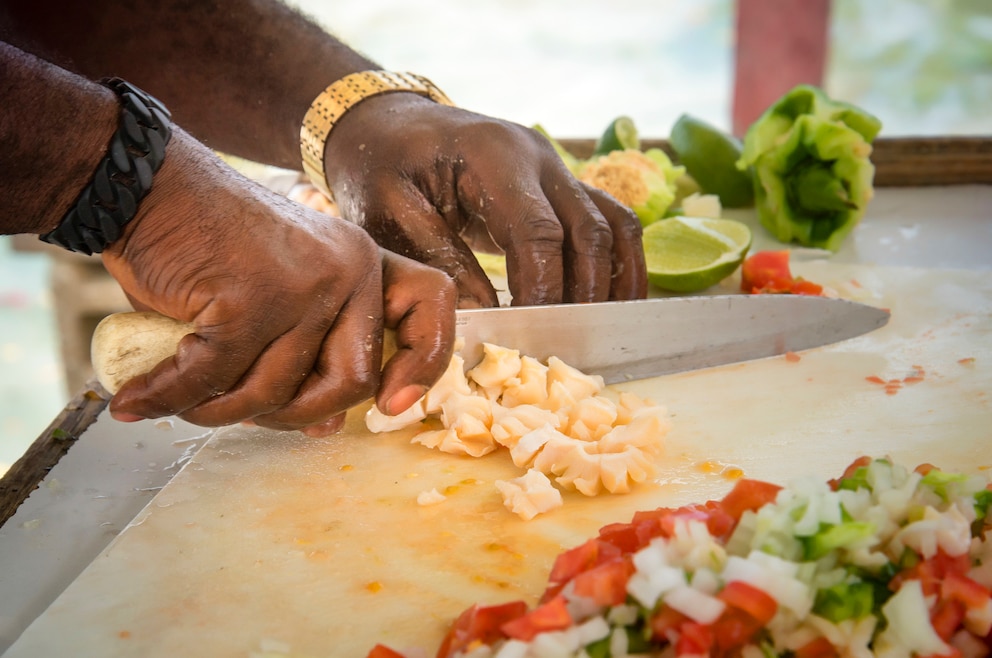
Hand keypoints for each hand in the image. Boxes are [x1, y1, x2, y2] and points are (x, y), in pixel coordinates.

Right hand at [101, 128, 456, 435]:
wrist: (143, 183)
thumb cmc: (204, 242)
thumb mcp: (276, 293)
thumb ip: (309, 351)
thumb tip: (331, 424)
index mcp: (361, 261)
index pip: (432, 304)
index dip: (425, 362)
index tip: (393, 405)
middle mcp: (347, 268)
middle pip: (354, 380)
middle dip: (297, 415)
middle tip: (246, 411)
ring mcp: (304, 284)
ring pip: (278, 391)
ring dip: (220, 412)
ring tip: (181, 401)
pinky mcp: (253, 300)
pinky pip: (215, 379)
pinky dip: (171, 397)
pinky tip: (139, 399)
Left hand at [323, 93, 647, 306]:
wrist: (386, 123)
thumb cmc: (378, 165)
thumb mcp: (388, 212)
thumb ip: (438, 258)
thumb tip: (483, 314)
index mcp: (493, 156)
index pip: (539, 232)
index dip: (544, 289)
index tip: (533, 334)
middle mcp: (537, 156)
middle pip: (588, 230)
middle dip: (585, 294)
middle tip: (570, 345)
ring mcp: (555, 167)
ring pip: (613, 225)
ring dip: (615, 281)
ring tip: (604, 332)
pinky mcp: (560, 183)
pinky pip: (610, 220)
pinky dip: (620, 263)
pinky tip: (614, 302)